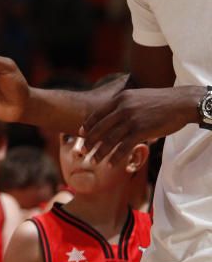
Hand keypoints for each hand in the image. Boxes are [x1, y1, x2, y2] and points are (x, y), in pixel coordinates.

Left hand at [81, 86, 201, 162]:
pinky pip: (123, 147)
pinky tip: (110, 164)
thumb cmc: (161, 101)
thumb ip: (125, 104)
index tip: (80, 134)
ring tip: (93, 160)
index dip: (87, 125)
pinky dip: (115, 157)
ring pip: (109, 139)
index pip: (97, 114)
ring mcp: (131, 120)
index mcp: (120, 99)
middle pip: (100, 128)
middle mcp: (122, 108)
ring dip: (99, 152)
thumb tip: (116, 113)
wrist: (181, 103)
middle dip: (89, 141)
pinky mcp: (141, 131)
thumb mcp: (137, 96)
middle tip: (83, 150)